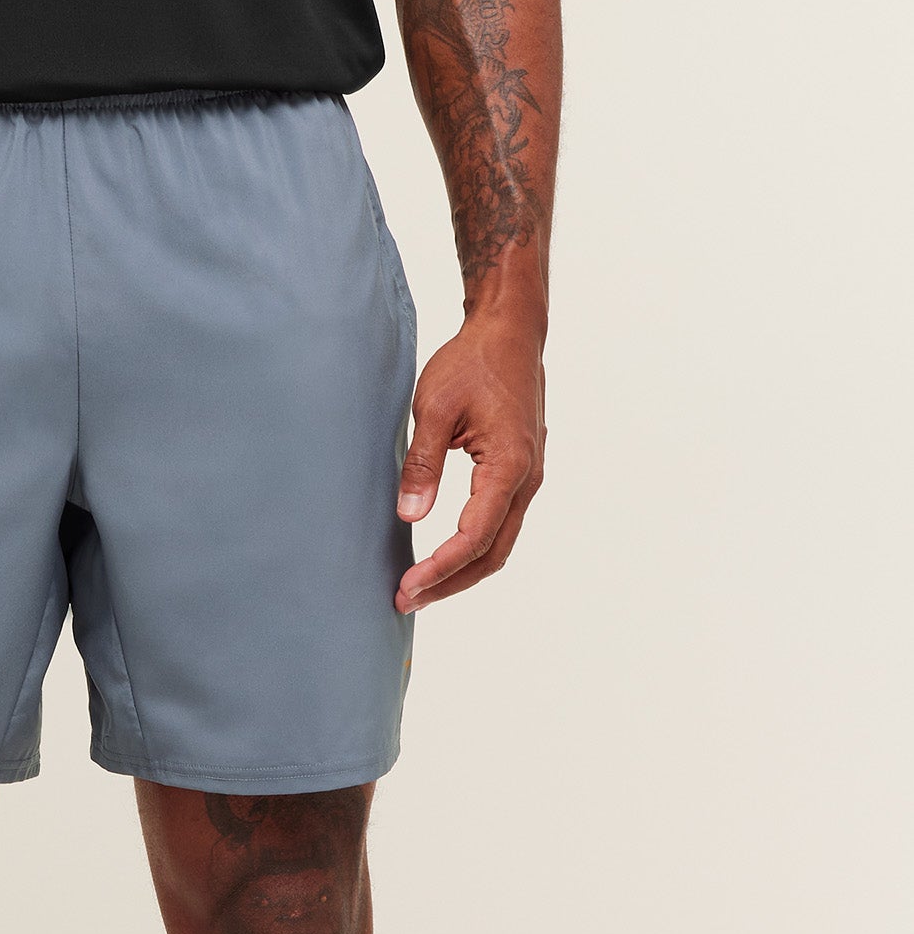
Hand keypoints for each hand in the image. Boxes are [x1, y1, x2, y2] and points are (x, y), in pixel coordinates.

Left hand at [395, 310, 545, 615]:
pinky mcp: (519, 475)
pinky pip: (499, 526)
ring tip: (420, 590)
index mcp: (510, 463)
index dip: (440, 568)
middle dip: (449, 583)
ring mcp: (527, 478)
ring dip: (460, 572)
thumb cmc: (474, 361)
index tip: (406, 586)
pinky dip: (471, 551)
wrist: (511, 332)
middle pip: (491, 553)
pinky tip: (442, 560)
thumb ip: (422, 464)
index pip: (474, 535)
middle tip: (406, 601)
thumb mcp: (435, 407)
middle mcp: (527, 478)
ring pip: (498, 545)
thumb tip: (409, 515)